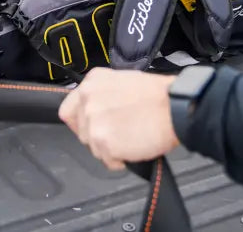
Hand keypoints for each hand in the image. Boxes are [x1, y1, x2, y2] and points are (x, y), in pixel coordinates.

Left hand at [58, 67, 179, 170]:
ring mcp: (93, 121)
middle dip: (99, 137)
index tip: (93, 128)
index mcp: (91, 82)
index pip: (68, 110)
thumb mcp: (122, 82)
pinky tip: (135, 146)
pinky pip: (107, 161)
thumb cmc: (158, 96)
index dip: (81, 123)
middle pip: (81, 132)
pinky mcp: (102, 142)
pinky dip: (120, 160)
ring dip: (110, 149)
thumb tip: (95, 110)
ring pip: (93, 148)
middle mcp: (87, 100)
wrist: (174, 107)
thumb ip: (102, 95)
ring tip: (131, 138)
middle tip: (122, 133)